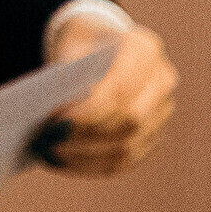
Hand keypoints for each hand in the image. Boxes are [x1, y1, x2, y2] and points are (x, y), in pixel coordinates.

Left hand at [36, 15, 176, 175]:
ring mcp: (162, 111)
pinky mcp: (153, 135)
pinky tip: (62, 161)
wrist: (101, 47)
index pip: (121, 89)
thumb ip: (67, 76)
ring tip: (49, 152)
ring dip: (85, 154)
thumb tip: (56, 119)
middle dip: (87, 135)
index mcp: (144, 49)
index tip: (55, 121)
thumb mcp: (70, 48)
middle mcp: (162, 81)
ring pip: (128, 145)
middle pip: (130, 120)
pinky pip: (125, 159)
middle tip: (47, 140)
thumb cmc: (81, 48)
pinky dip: (91, 164)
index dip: (89, 110)